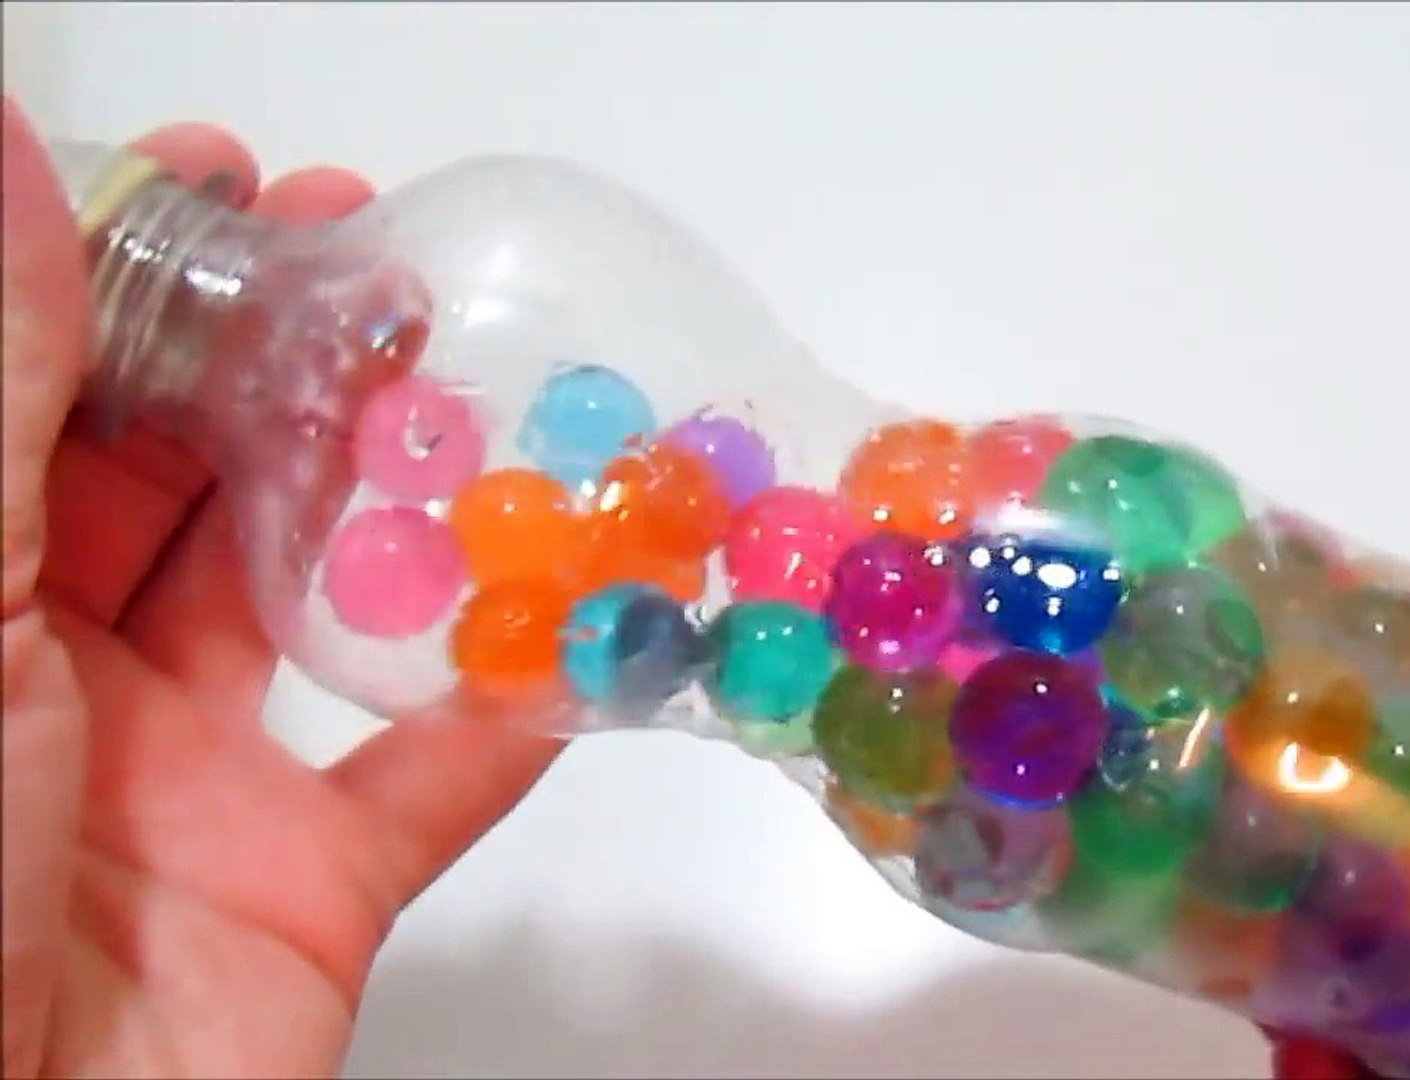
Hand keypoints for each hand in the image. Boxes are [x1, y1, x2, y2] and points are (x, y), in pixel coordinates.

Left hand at [2, 100, 562, 1076]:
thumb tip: (9, 152)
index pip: (49, 406)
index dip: (138, 286)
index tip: (236, 187)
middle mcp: (64, 688)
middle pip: (192, 491)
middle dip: (286, 371)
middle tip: (387, 270)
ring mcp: (192, 789)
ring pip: (313, 614)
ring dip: (401, 513)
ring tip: (486, 394)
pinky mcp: (306, 892)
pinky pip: (428, 786)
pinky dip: (508, 717)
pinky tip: (578, 628)